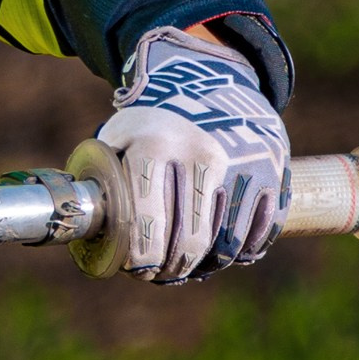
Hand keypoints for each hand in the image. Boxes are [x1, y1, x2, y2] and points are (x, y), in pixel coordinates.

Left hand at [94, 26, 289, 280]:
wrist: (208, 83)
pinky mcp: (270, 171)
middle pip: (189, 239)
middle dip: (172, 268)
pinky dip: (241, 253)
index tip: (137, 270)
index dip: (141, 257)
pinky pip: (258, 232)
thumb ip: (101, 183)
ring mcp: (240, 163)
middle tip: (161, 276)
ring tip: (188, 269)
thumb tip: (88, 233)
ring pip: (226, 242)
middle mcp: (200, 154)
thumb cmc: (150, 128)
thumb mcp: (116, 140)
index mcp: (153, 148)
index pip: (147, 222)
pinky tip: (220, 256)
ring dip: (206, 266)